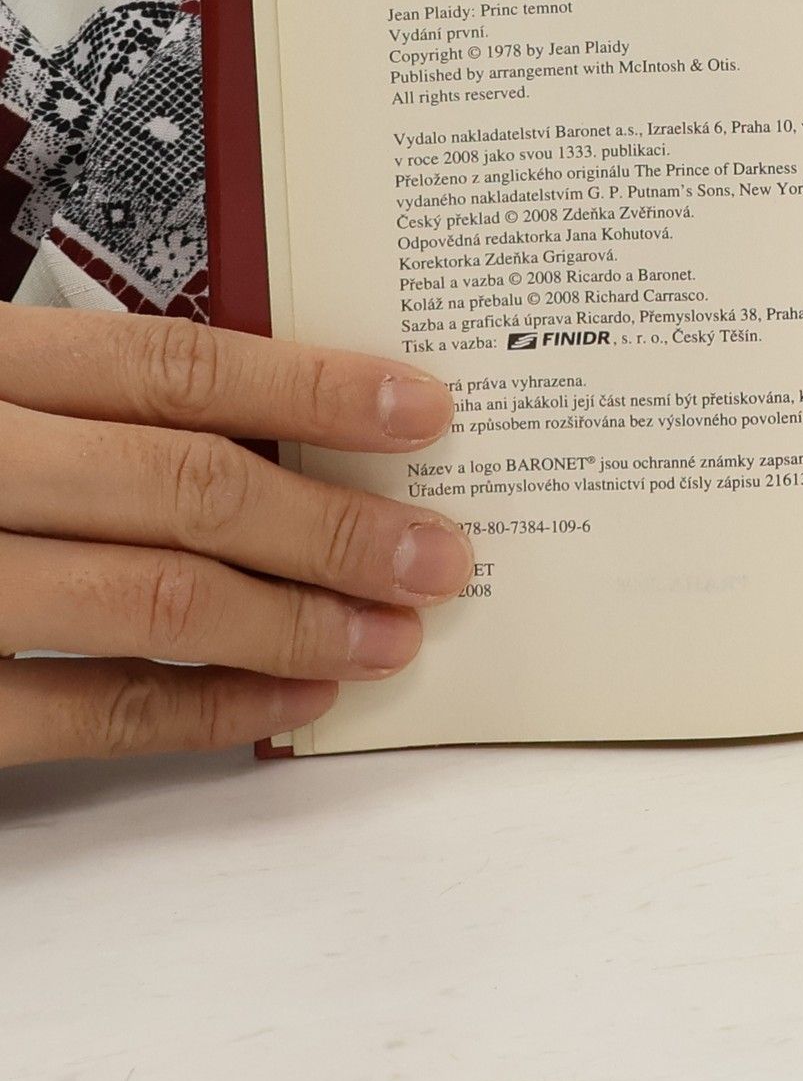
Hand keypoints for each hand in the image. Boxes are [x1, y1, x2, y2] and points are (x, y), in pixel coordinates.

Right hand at [0, 307, 469, 765]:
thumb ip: (91, 397)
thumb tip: (282, 420)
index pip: (172, 366)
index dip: (313, 386)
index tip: (425, 410)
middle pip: (184, 485)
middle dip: (333, 525)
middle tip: (440, 554)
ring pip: (150, 601)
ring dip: (294, 625)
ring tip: (394, 636)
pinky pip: (83, 714)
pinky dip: (204, 710)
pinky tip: (290, 700)